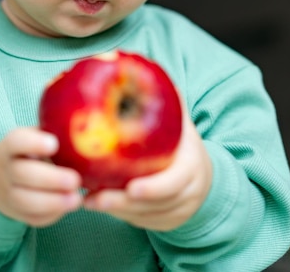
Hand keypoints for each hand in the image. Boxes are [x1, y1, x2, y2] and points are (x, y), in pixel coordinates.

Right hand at [0, 127, 82, 226]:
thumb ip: (53, 132)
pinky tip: (68, 206)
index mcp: (10, 146)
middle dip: (50, 179)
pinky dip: (52, 214)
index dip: (33, 143)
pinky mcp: (17, 213)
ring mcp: (9, 194)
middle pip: (22, 174)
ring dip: (53, 202)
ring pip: (25, 201)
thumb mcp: (35, 136)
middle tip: (75, 180)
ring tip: (77, 198)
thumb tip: (85, 125)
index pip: (16, 141)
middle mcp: (6, 170)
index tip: (55, 144)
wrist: (0, 177)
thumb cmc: (30, 151)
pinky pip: (33, 217)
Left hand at [83, 110, 211, 230]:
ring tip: (87, 200)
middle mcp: (188, 194)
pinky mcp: (164, 222)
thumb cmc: (182, 140)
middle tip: (94, 198)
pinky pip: (140, 223)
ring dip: (115, 212)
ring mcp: (177, 212)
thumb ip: (164, 99)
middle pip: (154, 206)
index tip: (130, 187)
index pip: (174, 183)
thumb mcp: (180, 120)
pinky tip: (96, 204)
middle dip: (122, 204)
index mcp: (192, 167)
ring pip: (144, 218)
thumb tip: (138, 67)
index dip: (153, 188)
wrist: (203, 171)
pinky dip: (120, 216)